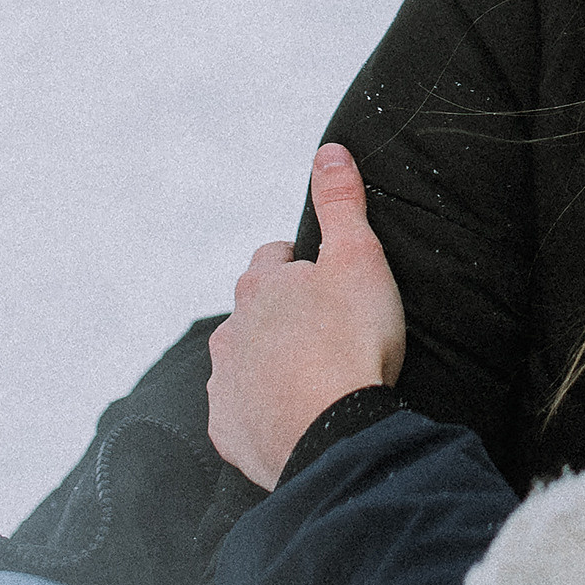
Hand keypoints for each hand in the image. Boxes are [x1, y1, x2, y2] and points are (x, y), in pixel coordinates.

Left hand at [207, 142, 405, 488]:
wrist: (334, 432)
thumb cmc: (350, 343)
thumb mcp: (358, 257)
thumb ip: (341, 202)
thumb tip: (328, 152)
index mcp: (260, 286)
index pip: (273, 259)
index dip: (302, 265)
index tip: (326, 279)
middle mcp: (231, 331)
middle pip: (253, 311)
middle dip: (282, 315)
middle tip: (326, 330)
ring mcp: (226, 384)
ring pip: (242, 361)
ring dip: (268, 363)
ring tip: (310, 376)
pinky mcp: (228, 430)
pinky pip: (239, 415)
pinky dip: (260, 413)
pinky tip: (290, 417)